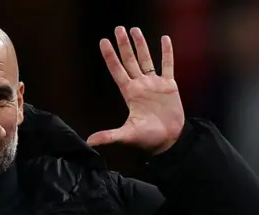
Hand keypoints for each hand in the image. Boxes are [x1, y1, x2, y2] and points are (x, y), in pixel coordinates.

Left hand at [87, 27, 184, 154]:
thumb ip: (109, 136)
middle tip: (118, 28)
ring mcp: (155, 84)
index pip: (117, 70)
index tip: (103, 42)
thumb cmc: (148, 139)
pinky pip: (168, 65)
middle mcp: (140, 86)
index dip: (110, 56)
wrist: (169, 141)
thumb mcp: (127, 135)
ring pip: (147, 60)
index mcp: (130, 93)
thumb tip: (89, 142)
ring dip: (141, 45)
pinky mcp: (169, 86)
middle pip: (130, 60)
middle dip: (124, 45)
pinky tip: (164, 39)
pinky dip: (167, 53)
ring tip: (135, 29)